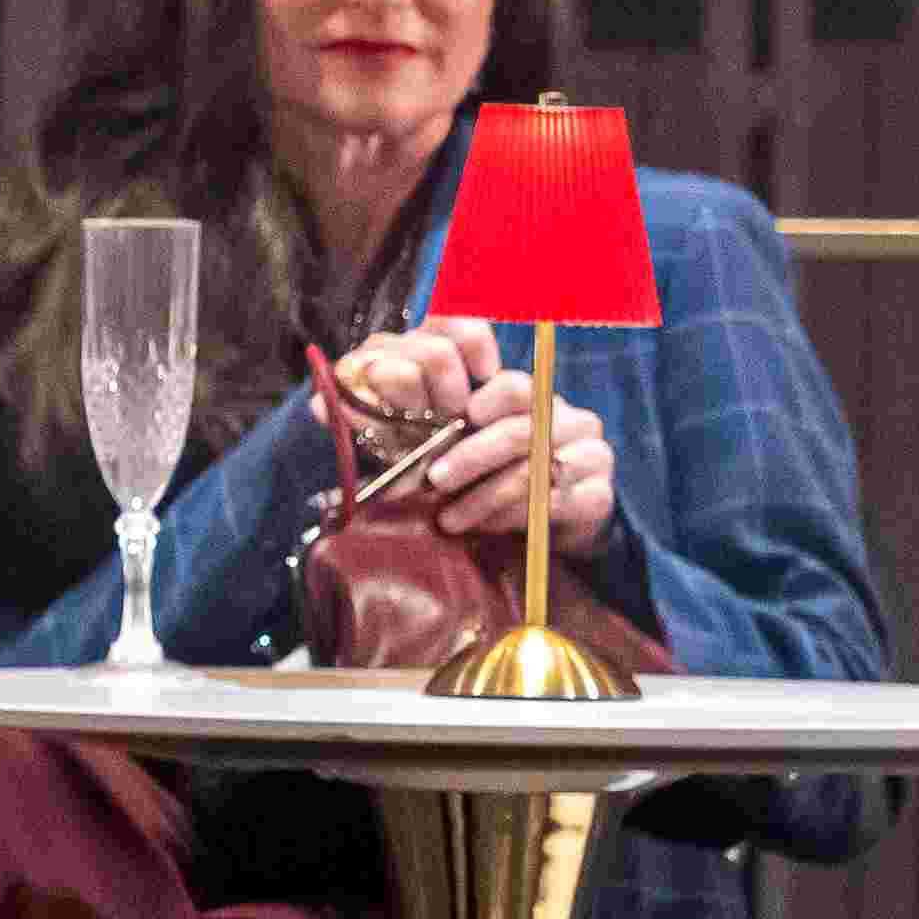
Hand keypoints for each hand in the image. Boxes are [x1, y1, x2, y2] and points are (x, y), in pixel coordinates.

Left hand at [335, 321, 615, 561]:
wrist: (553, 535)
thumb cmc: (487, 486)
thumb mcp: (444, 451)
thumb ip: (402, 427)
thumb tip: (320, 408)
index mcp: (530, 395)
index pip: (509, 383)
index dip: (472, 395)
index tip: (443, 419)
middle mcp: (566, 413)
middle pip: (520, 418)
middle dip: (469, 452)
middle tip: (434, 479)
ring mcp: (590, 451)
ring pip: (533, 462)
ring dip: (483, 491)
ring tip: (449, 516)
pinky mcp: (599, 493)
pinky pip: (550, 501)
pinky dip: (508, 515)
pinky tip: (481, 527)